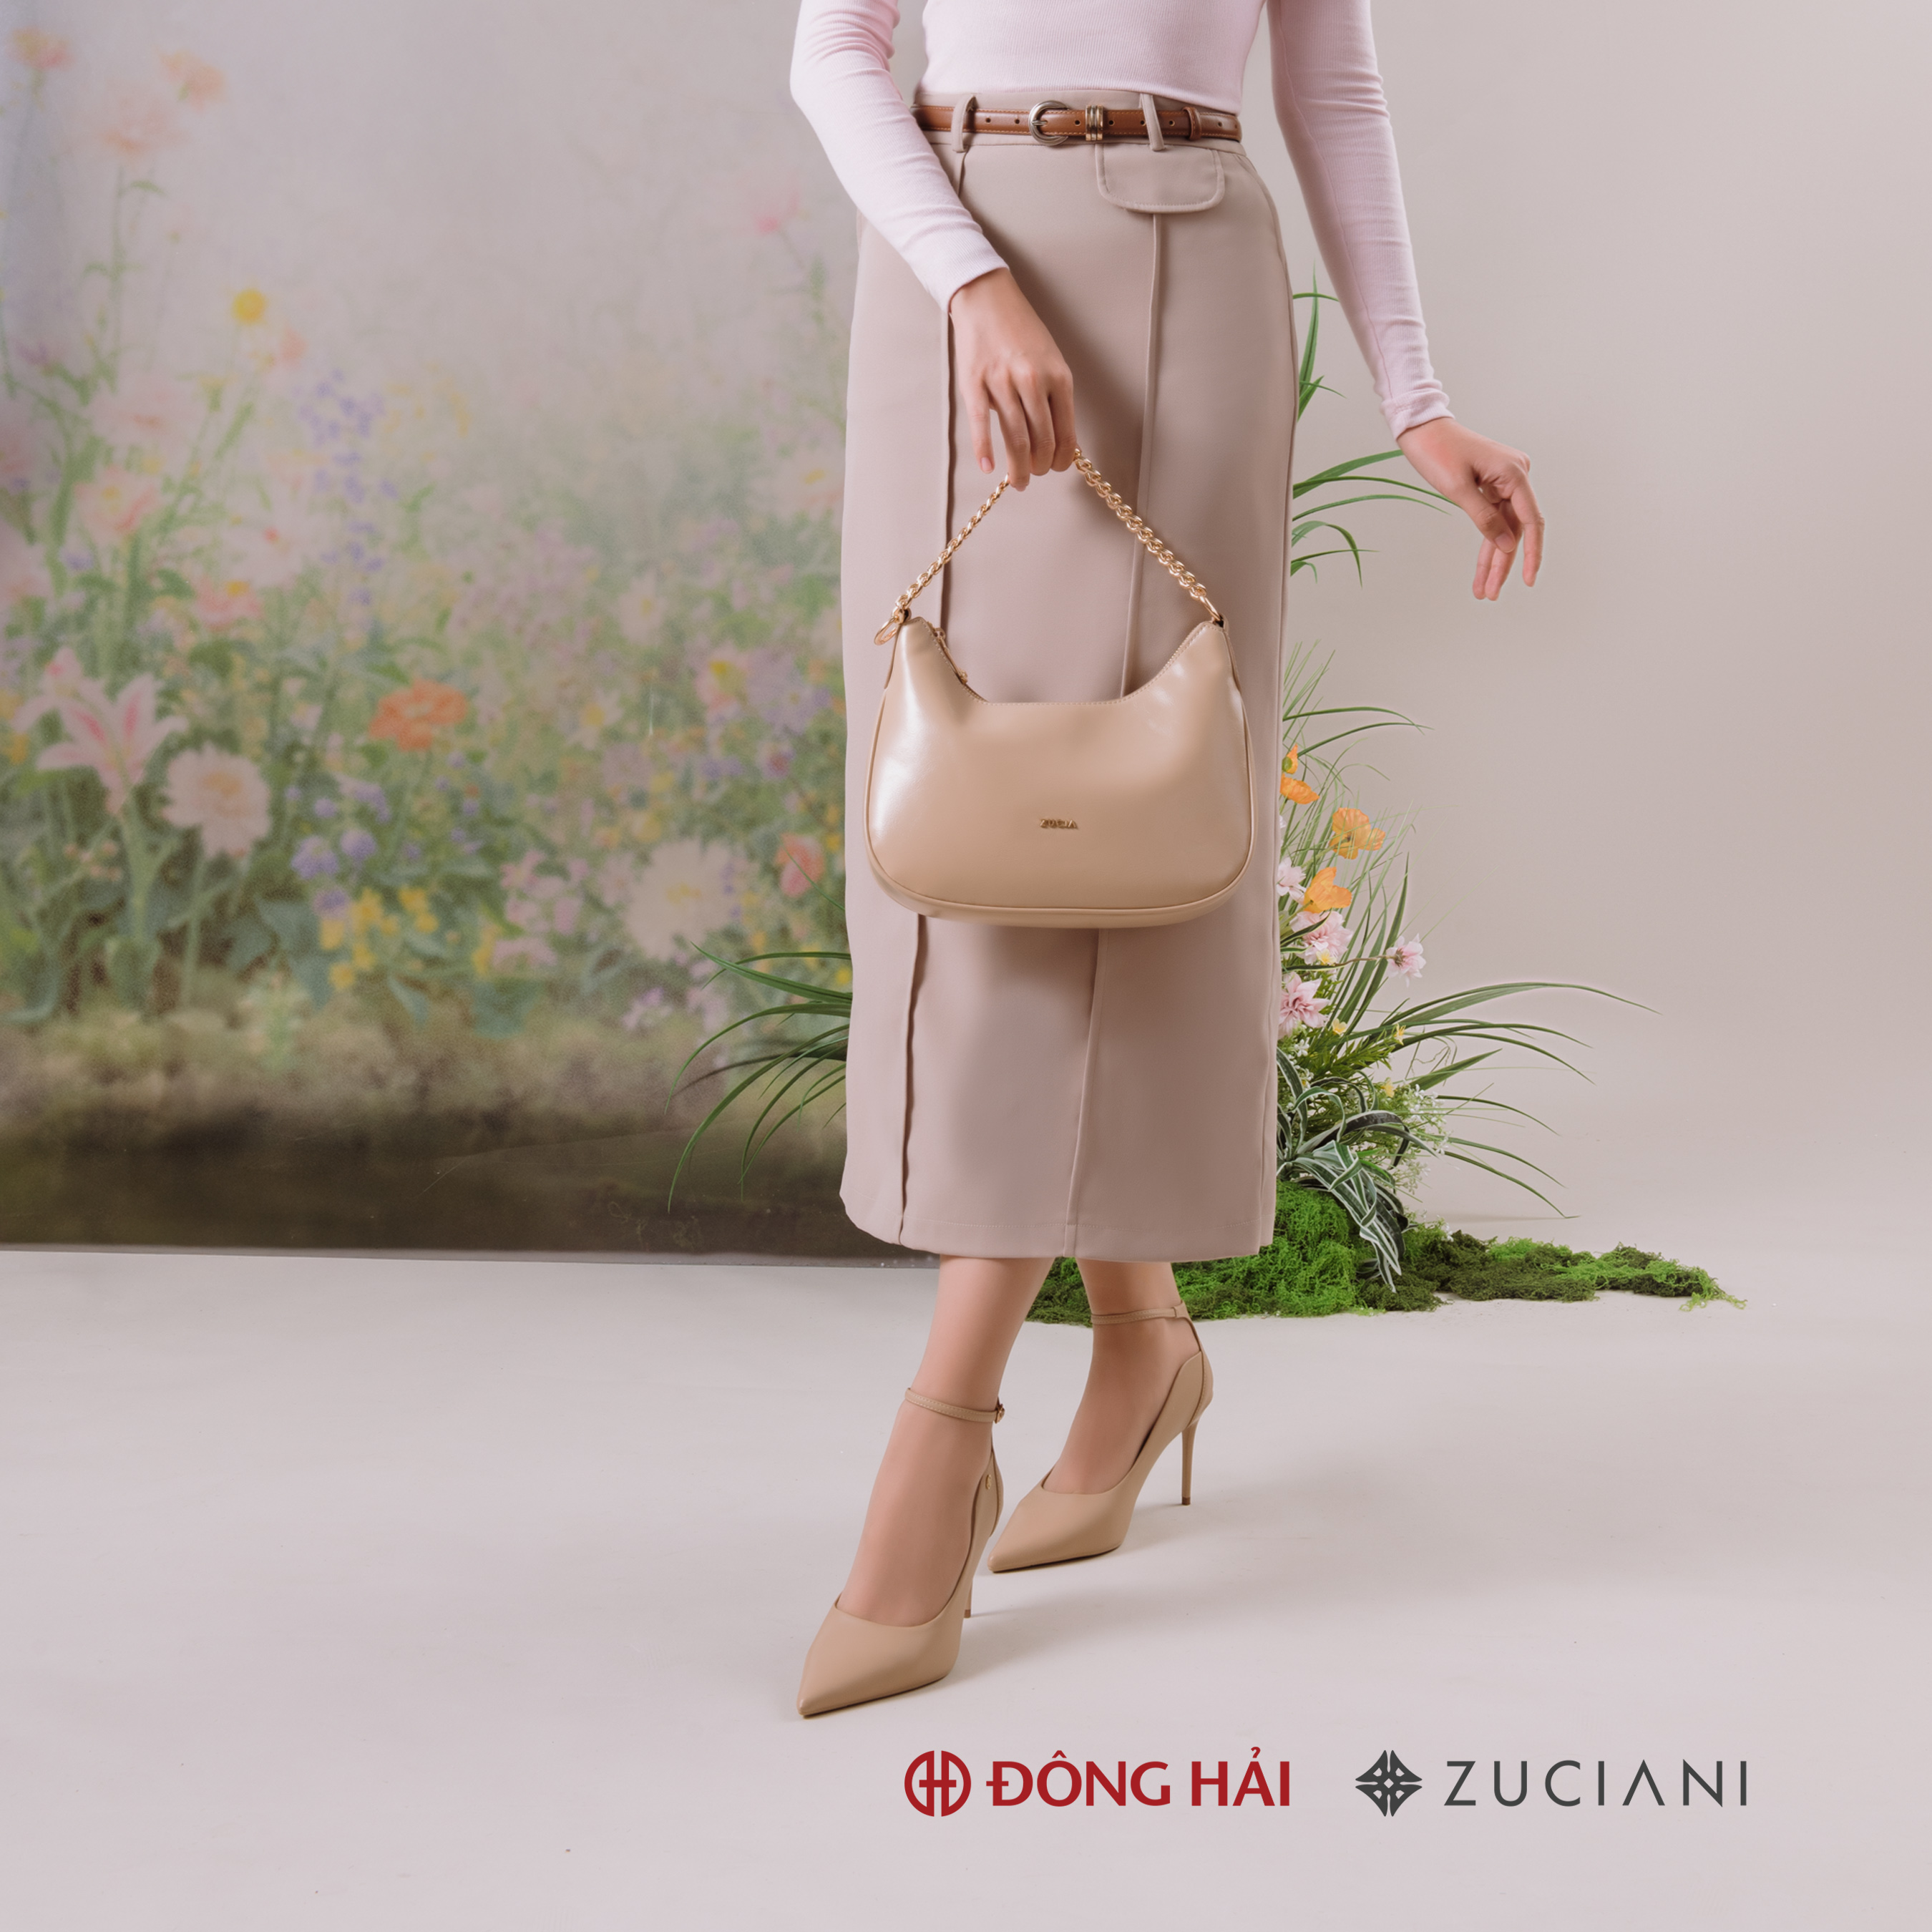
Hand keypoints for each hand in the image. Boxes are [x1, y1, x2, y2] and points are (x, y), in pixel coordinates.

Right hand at [947, 267, 1075, 491]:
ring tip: (1019, 481)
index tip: (1057, 468)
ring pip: (1015, 438)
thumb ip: (1054, 396)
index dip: (1062, 459)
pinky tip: (989, 468)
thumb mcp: (1050, 360)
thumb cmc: (1021, 331)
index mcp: (1058, 377)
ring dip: (1018, 467)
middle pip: (1041, 440)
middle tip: (1035, 476)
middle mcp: (1033, 381)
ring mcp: (1003, 382)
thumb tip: (1058, 437)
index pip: (1066, 432)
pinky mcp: (975, 383)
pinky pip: (982, 425)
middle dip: (1041, 466)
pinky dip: (985, 450)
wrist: (987, 299)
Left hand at [1396, 417, 1544, 599]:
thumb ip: (1484, 518)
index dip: (1531, 553)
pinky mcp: (1491, 486)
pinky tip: (1483, 568)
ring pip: (1503, 529)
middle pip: (1515, 529)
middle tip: (1491, 594)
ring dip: (1493, 559)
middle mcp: (1515, 476)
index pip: (1530, 520)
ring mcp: (1504, 481)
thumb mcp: (1457, 488)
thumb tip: (1507, 545)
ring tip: (1485, 591)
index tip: (1528, 579)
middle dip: (1503, 564)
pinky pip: (1493, 519)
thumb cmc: (1437, 452)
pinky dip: (1487, 542)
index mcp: (1514, 473)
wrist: (1421, 429)